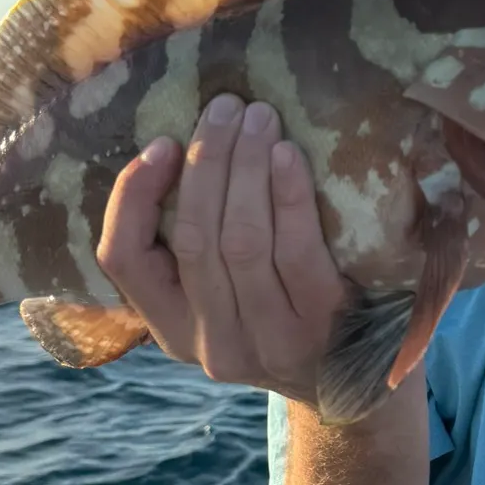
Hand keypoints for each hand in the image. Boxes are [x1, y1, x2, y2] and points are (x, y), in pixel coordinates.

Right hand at [98, 93, 349, 398]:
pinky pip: (298, 252)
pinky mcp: (323, 328)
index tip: (162, 143)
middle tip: (225, 106)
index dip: (132, 195)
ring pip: (240, 241)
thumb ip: (196, 247)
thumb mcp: (225, 297)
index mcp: (172, 329)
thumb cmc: (284, 311)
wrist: (361, 378)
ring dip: (246, 167)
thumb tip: (182, 149)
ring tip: (258, 117)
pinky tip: (288, 155)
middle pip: (192, 237)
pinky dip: (289, 196)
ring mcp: (269, 341)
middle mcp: (212, 344)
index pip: (122, 259)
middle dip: (206, 161)